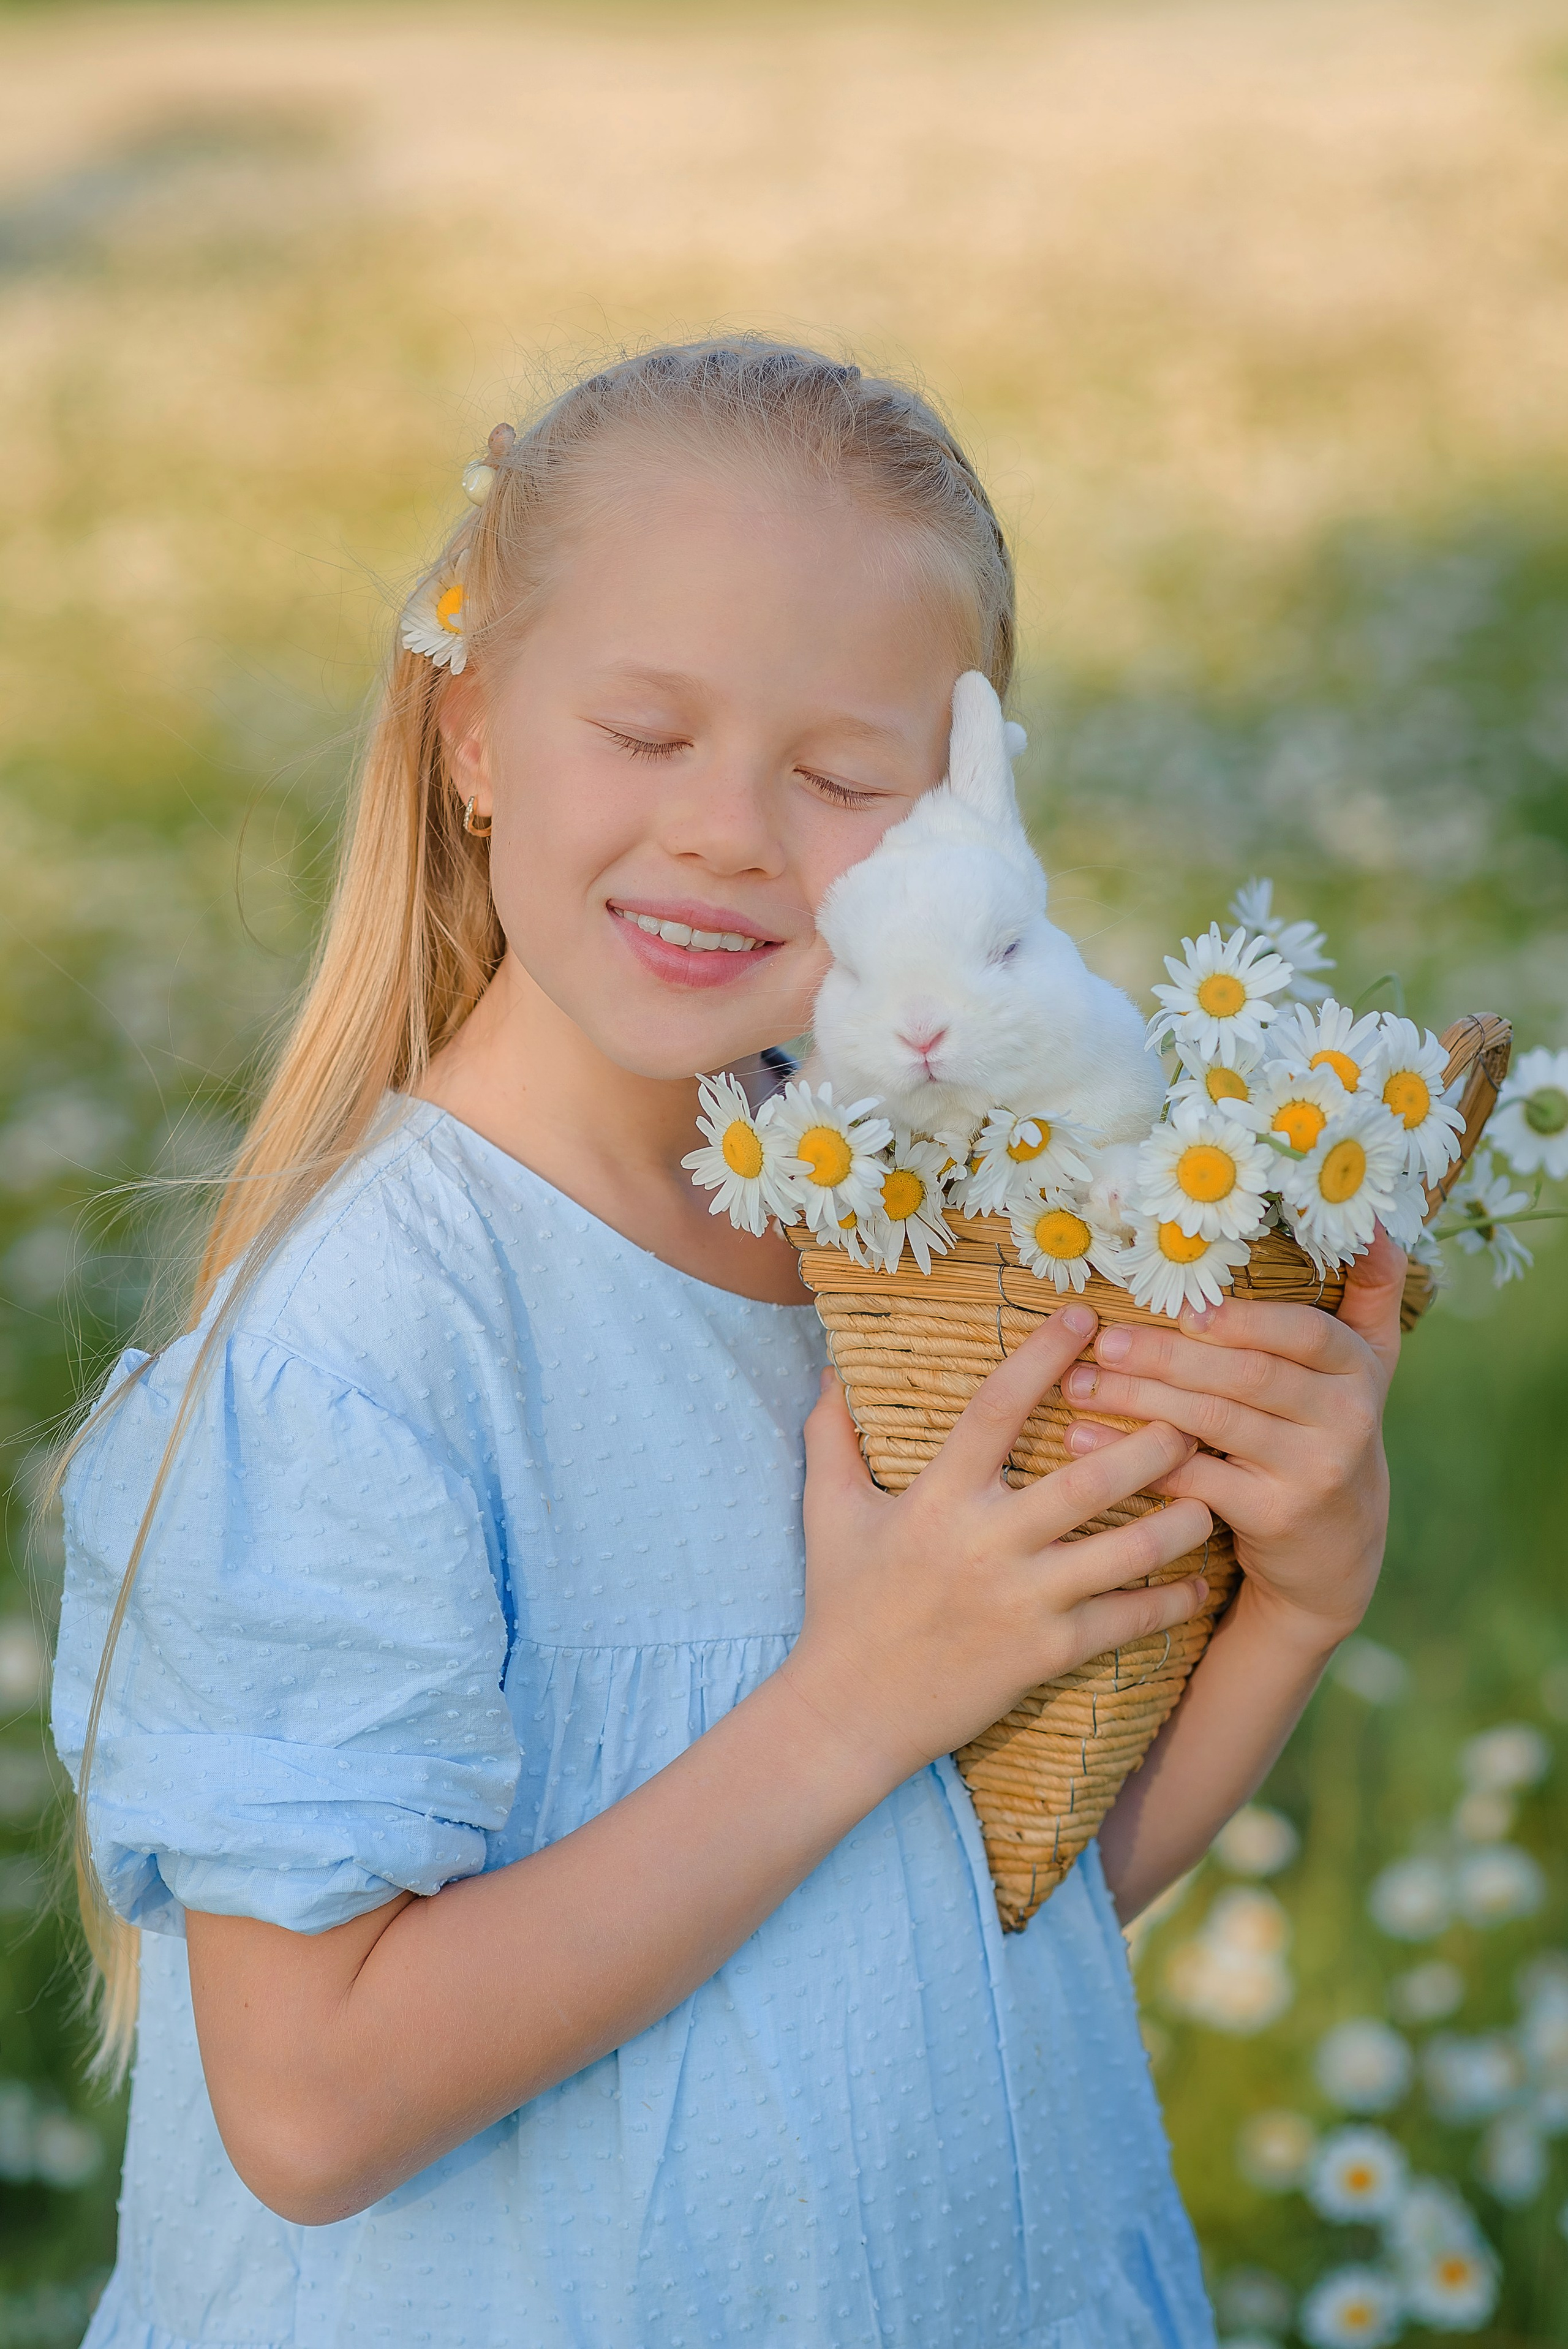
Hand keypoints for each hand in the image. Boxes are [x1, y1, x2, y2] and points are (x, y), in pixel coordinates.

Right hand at [784, 1302, 1213, 1786]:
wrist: (850, 1713)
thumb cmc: (844, 1606)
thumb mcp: (829, 1513)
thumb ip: (832, 1437)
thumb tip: (830, 1372)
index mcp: (937, 1498)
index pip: (996, 1409)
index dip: (1042, 1357)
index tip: (1084, 1316)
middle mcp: (986, 1544)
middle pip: (1087, 1481)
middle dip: (1150, 1444)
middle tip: (1193, 1412)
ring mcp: (1022, 1601)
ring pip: (1125, 1552)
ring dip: (1180, 1521)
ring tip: (1213, 1492)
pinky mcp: (1046, 1654)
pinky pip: (1127, 1622)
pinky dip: (1171, 1602)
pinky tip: (1200, 1583)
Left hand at [1060, 1229, 1405, 1654]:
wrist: (1340, 1545)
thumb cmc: (1330, 1428)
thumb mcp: (1367, 1361)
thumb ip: (1371, 1291)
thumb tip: (1377, 1225)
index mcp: (1357, 1368)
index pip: (1304, 1333)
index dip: (1243, 1319)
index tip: (1183, 1307)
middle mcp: (1347, 1418)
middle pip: (1248, 1376)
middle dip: (1167, 1357)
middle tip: (1104, 1343)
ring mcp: (1313, 1470)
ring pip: (1214, 1424)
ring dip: (1139, 1400)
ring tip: (1080, 1385)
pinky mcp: (1275, 1516)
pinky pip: (1195, 1479)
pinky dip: (1136, 1458)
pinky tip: (1084, 1440)